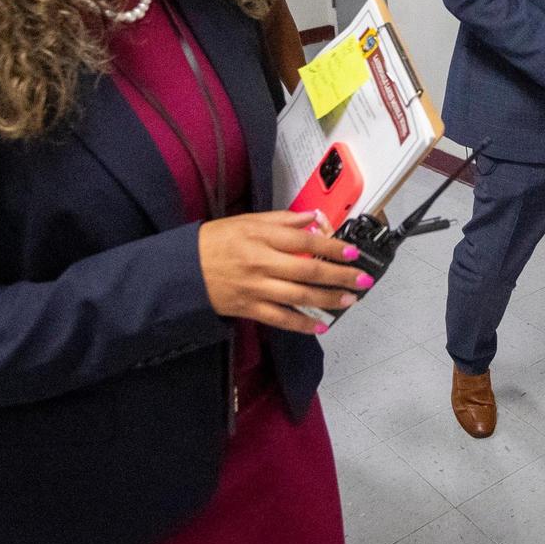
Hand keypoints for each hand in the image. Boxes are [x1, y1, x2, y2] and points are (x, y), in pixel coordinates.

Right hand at [199, 210, 371, 334]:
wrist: (182, 269)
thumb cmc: (214, 242)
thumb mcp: (247, 221)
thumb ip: (282, 220)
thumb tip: (313, 218)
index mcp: (261, 237)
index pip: (305, 241)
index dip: (332, 247)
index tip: (352, 251)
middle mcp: (261, 263)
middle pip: (308, 271)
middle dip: (339, 276)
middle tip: (362, 278)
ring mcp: (256, 288)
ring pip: (299, 297)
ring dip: (328, 300)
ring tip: (349, 299)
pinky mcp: (249, 308)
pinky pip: (280, 319)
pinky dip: (301, 324)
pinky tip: (320, 325)